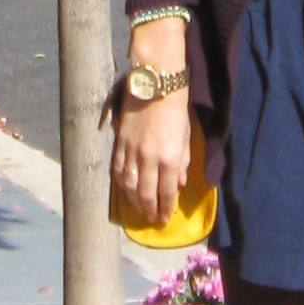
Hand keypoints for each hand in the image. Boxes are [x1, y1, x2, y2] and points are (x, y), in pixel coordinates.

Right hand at [111, 89, 194, 225]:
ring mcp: (131, 152)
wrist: (155, 85)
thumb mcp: (185, 137)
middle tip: (151, 219)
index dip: (165, 208)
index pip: (166, 192)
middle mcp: (148, 159)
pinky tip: (124, 191)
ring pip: (128, 186)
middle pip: (145, 194)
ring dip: (133, 202)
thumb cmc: (176, 109)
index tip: (165, 219)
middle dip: (148, 210)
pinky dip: (120, 184)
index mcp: (168, 158)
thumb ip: (182, 162)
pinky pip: (117, 170)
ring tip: (138, 210)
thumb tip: (179, 184)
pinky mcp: (119, 144)